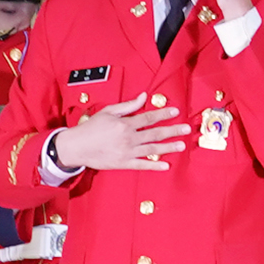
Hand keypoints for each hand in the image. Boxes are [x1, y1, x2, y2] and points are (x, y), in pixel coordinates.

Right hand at [61, 93, 188, 170]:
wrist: (77, 146)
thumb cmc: (91, 128)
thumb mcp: (108, 112)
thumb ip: (128, 106)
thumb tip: (143, 97)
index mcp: (125, 124)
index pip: (149, 118)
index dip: (163, 115)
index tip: (175, 112)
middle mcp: (128, 138)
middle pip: (155, 133)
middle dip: (172, 131)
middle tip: (186, 129)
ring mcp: (127, 152)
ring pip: (152, 149)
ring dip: (168, 147)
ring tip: (181, 145)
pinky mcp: (123, 163)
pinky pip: (142, 165)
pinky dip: (154, 166)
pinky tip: (165, 165)